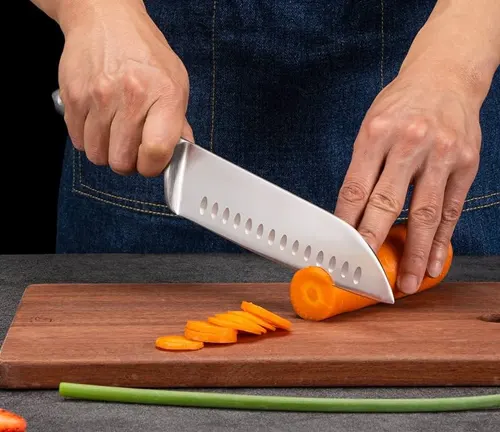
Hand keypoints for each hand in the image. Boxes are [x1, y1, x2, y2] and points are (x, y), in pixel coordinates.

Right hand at [57, 0, 192, 176]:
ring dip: (106, 151)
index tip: (151, 162)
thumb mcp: (175, 80)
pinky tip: (98, 122)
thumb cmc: (144, 52)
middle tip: (131, 148)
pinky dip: (88, 139)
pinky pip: (78, 141)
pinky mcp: (73, 96)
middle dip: (128, 162)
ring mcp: (99, 97)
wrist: (105, 19)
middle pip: (122, 161)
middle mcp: (131, 96)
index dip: (152, 166)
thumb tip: (181, 150)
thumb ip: (178, 120)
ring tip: (114, 133)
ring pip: (98, 155)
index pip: (155, 151)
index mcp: (164, 95)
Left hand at [334, 61, 482, 294]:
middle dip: (374, 243)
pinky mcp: (467, 163)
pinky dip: (441, 239)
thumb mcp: (371, 126)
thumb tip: (350, 215)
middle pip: (386, 203)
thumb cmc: (401, 104)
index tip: (339, 250)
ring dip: (413, 253)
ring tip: (405, 281)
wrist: (445, 76)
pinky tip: (432, 260)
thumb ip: (363, 168)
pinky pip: (451, 209)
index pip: (355, 189)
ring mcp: (442, 154)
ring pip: (424, 213)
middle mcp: (409, 143)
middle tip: (366, 274)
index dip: (345, 225)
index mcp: (376, 133)